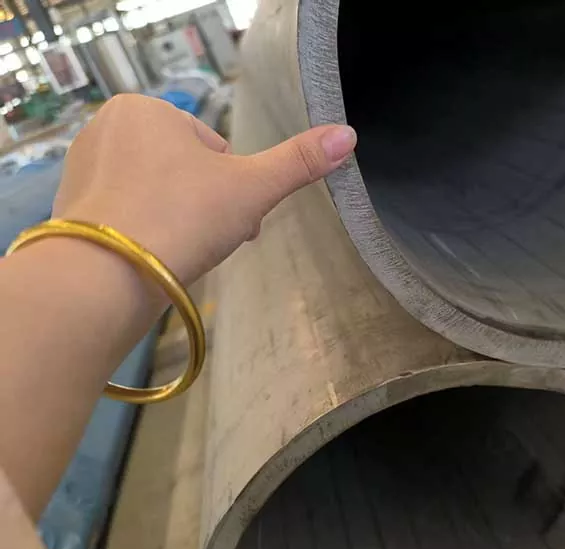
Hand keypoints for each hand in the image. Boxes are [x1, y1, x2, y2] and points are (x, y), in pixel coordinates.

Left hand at [53, 94, 356, 283]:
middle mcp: (106, 128)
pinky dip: (148, 234)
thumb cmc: (183, 217)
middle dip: (207, 206)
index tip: (235, 219)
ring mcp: (83, 169)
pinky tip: (156, 259)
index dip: (233, 187)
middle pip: (184, 170)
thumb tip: (348, 135)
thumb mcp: (251, 188)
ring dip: (182, 221)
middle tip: (213, 240)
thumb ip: (298, 162)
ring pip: (157, 194)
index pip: (213, 148)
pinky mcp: (70, 208)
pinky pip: (128, 216)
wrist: (106, 276)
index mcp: (146, 109)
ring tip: (185, 253)